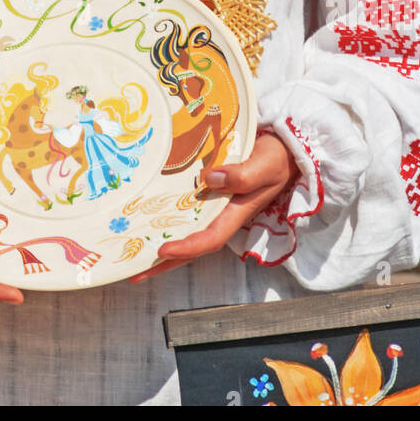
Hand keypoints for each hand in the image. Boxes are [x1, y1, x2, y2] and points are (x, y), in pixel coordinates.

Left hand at [130, 133, 297, 283]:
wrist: (284, 149)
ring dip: (164, 245)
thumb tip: (209, 179)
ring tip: (135, 254)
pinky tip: (151, 222)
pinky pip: (188, 213)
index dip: (187, 247)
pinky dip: (170, 222)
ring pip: (188, 232)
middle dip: (166, 261)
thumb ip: (242, 175)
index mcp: (237, 212)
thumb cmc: (276, 158)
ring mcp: (217, 207)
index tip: (162, 250)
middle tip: (135, 271)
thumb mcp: (265, 165)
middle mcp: (224, 214)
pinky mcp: (212, 195)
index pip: (210, 238)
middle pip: (193, 245)